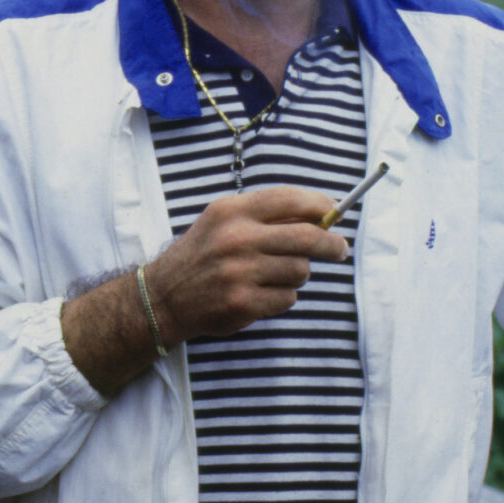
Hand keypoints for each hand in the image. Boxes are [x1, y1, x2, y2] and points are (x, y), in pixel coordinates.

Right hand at [144, 187, 348, 339]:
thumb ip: (264, 215)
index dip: (321, 204)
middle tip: (339, 249)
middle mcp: (237, 239)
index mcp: (232, 211)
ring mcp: (241, 273)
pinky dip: (282, 297)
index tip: (334, 212)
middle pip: (308, 237)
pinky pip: (288, 298)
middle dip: (332, 244)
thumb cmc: (202, 254)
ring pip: (301, 270)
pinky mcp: (244, 303)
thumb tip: (319, 216)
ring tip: (275, 274)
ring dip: (297, 274)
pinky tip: (260, 293)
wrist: (164, 296)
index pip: (290, 199)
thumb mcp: (222, 221)